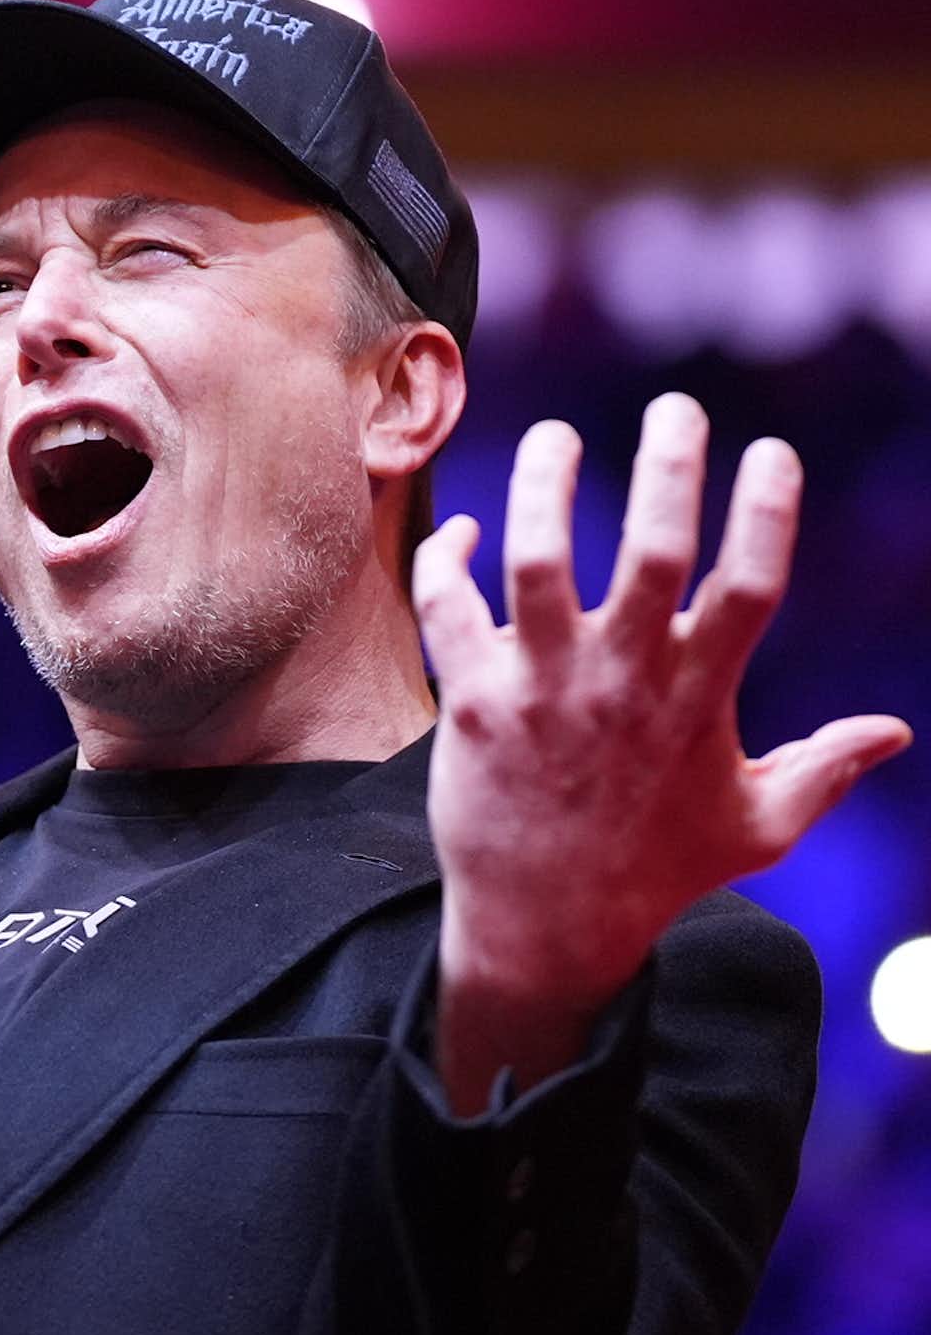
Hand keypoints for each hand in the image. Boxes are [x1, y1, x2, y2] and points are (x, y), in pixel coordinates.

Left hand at [412, 394, 910, 1111]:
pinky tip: (466, 530)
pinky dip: (449, 557)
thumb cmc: (654, 872)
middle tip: (675, 407)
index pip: (749, 586)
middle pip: (650, 551)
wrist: (545, 927)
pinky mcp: (470, 700)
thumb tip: (895, 733)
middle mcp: (622, 679)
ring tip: (554, 437)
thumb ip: (823, 770)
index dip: (766, 512)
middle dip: (667, 469)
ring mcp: (542, 685)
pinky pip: (448, 606)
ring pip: (537, 560)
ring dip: (543, 488)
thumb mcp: (755, 826)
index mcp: (698, 697)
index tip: (771, 450)